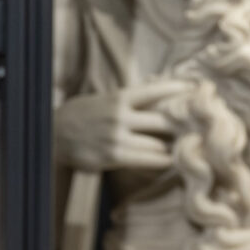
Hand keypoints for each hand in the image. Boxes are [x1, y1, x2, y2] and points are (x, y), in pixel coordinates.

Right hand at [53, 81, 193, 171]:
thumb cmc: (81, 116)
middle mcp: (119, 116)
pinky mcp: (114, 156)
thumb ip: (127, 100)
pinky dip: (162, 160)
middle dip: (181, 126)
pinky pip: (150, 160)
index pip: (153, 91)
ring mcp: (117, 137)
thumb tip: (159, 94)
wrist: (53, 135)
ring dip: (172, 147)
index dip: (177, 89)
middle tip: (196, 128)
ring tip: (183, 147)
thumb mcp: (102, 100)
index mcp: (117, 98)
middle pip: (164, 120)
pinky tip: (168, 159)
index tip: (196, 89)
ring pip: (160, 144)